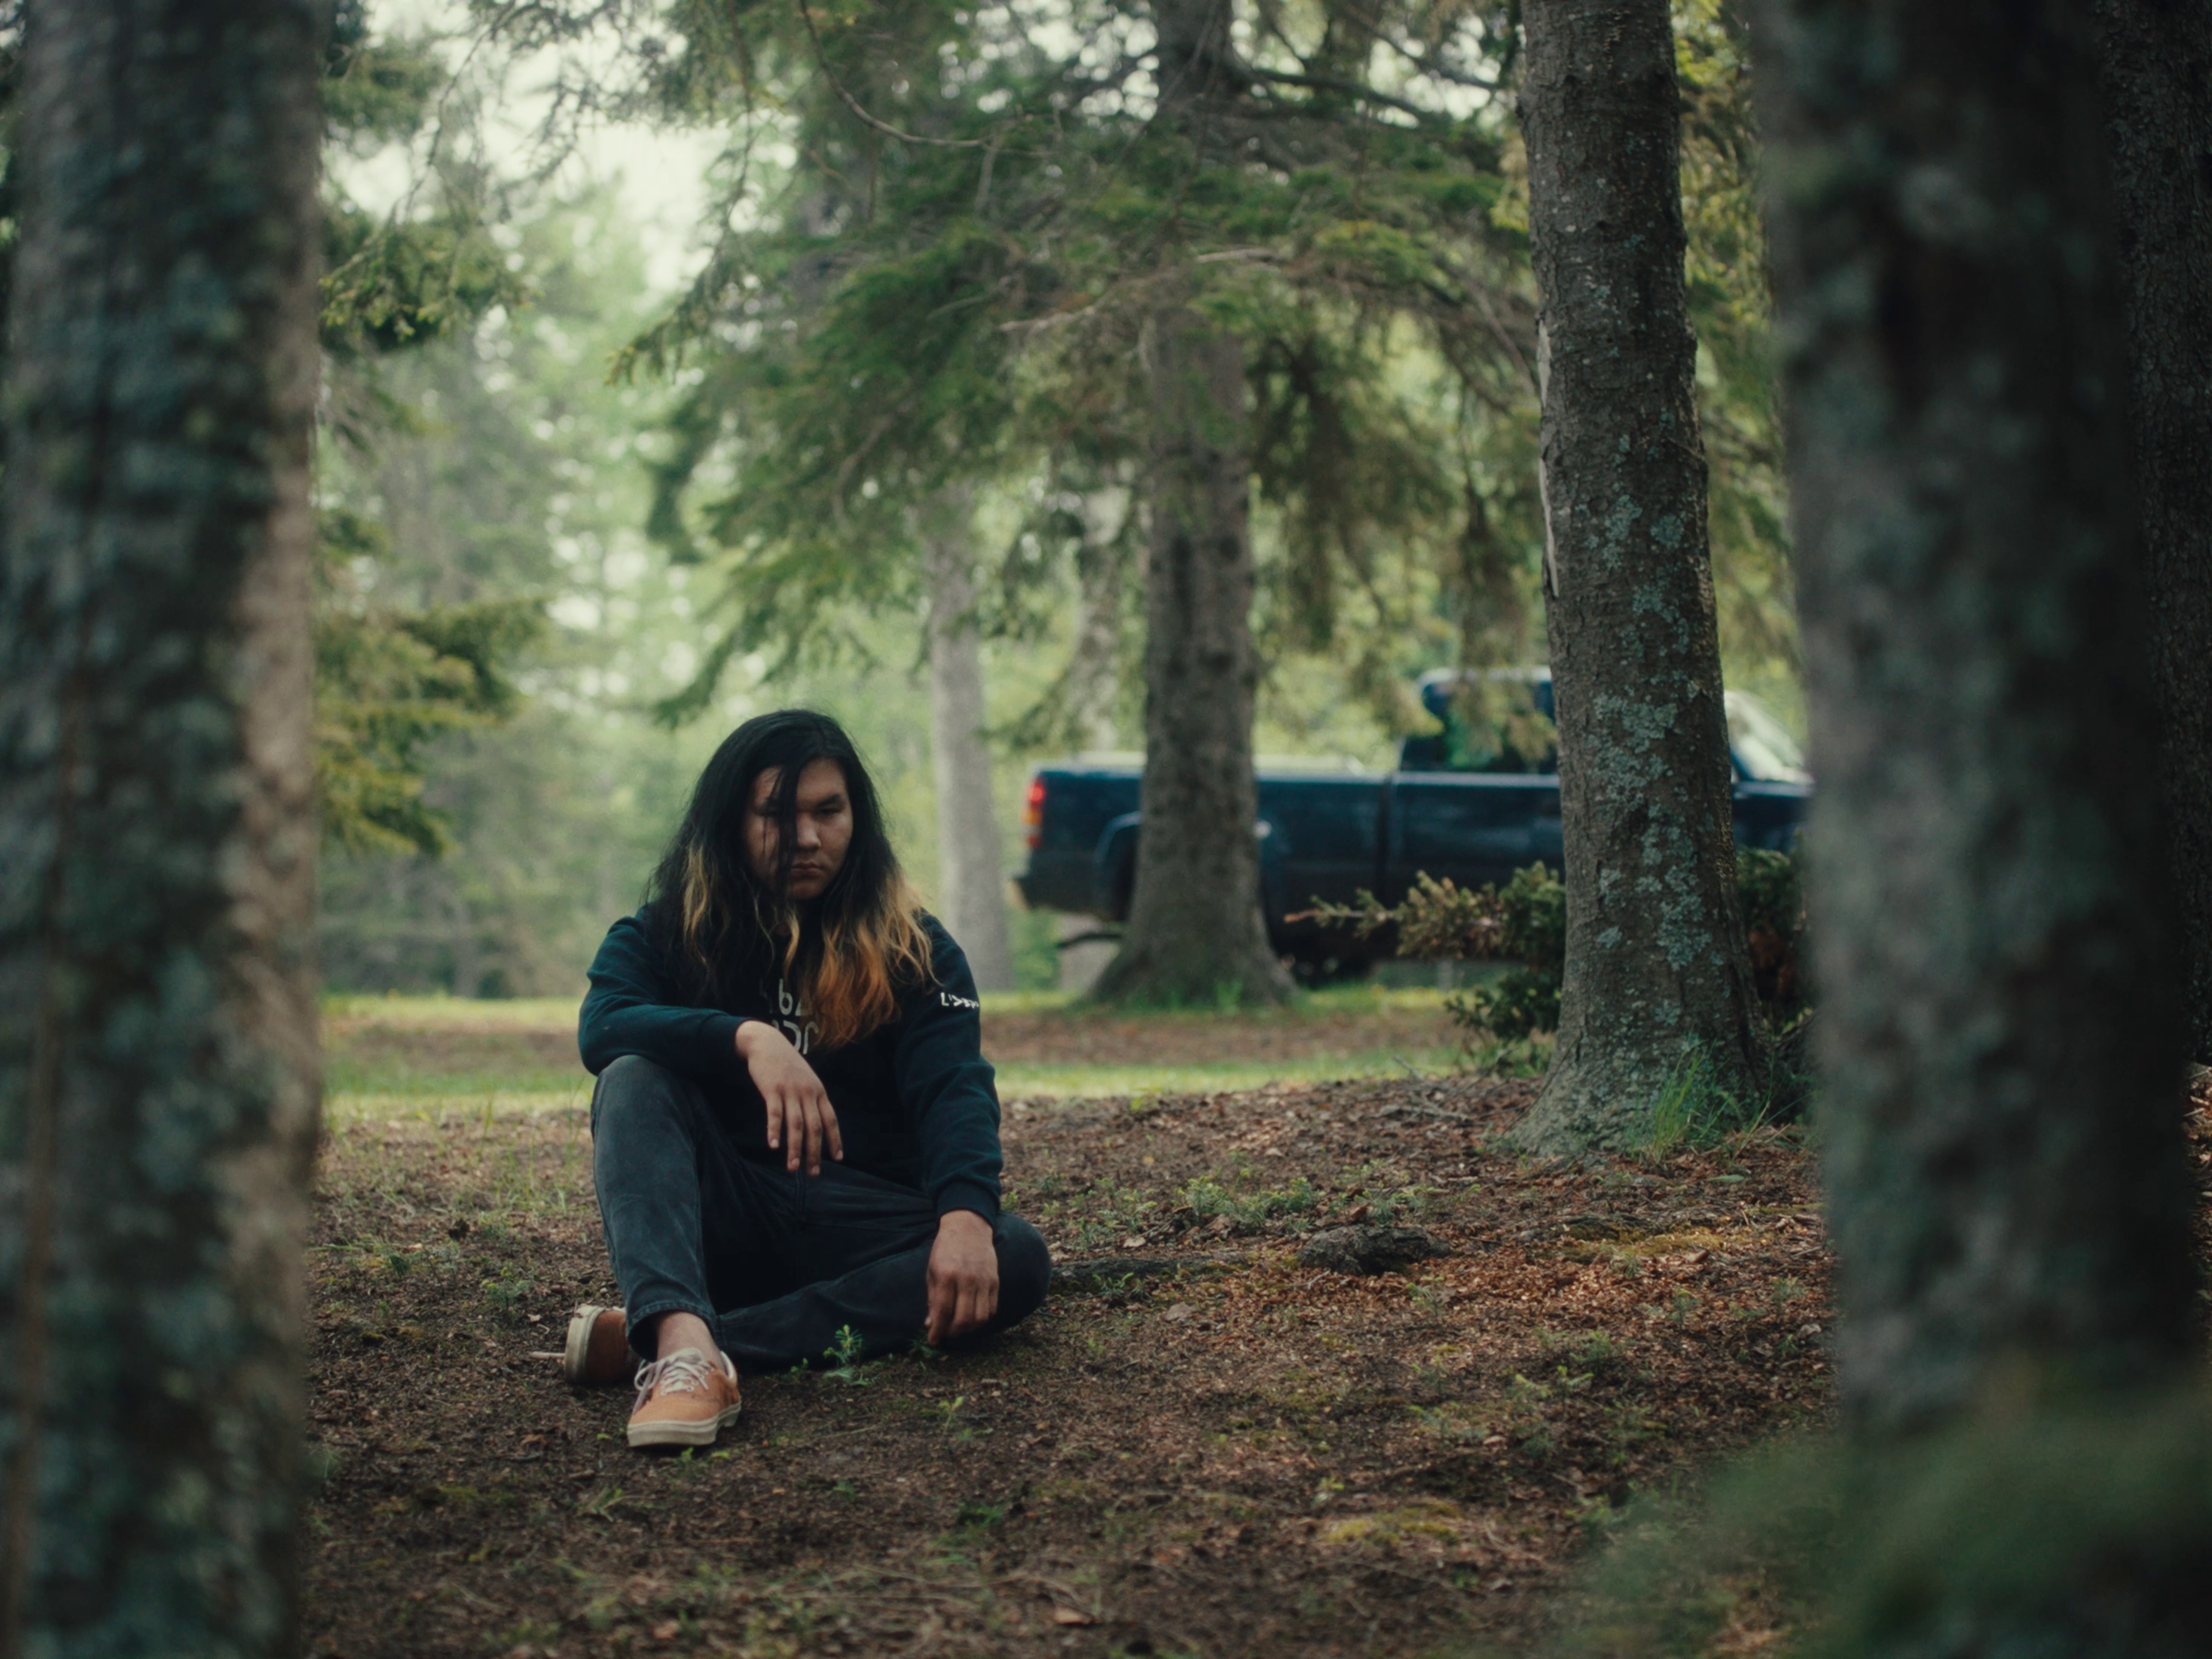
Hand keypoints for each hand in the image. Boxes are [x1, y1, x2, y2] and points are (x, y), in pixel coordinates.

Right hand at [736, 1021, 841, 1174]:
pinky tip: (773, 1146)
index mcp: (818, 1092)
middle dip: (815, 1152)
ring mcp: (790, 1091)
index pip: (831, 1120)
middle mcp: (808, 1093)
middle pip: (815, 1127)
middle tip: (813, 1173)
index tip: (837, 1159)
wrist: (767, 1043)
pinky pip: (774, 1114)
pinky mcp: (772, 1089)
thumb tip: (817, 1122)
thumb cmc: (787, 1064)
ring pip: (796, 1125)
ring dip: (795, 1148)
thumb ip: (812, 1098)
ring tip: (793, 1168)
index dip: (835, 1140)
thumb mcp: (806, 1079)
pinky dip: (774, 1131)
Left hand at [925, 1210, 998, 1346]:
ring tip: (959, 1327)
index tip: (933, 1341)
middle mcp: (967, 1279)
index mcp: (947, 1275)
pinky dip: (982, 1319)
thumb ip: (933, 1298)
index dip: (938, 1331)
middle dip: (953, 1332)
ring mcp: (983, 1280)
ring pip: (980, 1318)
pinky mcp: (995, 1280)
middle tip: (946, 1333)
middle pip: (963, 1319)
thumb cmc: (945, 1249)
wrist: (968, 1227)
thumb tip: (931, 1324)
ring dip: (968, 1329)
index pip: (943, 1311)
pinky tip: (972, 1317)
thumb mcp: (932, 1270)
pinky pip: (992, 1309)